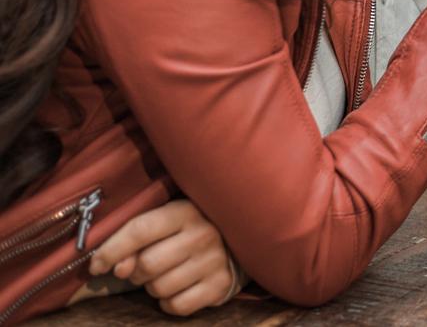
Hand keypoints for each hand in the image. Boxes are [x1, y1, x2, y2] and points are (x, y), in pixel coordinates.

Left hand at [88, 199, 241, 315]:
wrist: (241, 239)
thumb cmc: (190, 229)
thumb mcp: (166, 221)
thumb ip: (135, 239)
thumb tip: (116, 269)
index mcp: (186, 211)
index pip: (140, 230)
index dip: (110, 250)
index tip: (96, 265)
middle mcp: (204, 234)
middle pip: (146, 265)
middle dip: (135, 271)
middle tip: (143, 266)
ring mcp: (215, 261)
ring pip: (159, 288)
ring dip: (153, 286)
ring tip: (165, 274)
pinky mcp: (221, 285)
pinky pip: (176, 306)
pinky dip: (169, 302)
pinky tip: (178, 287)